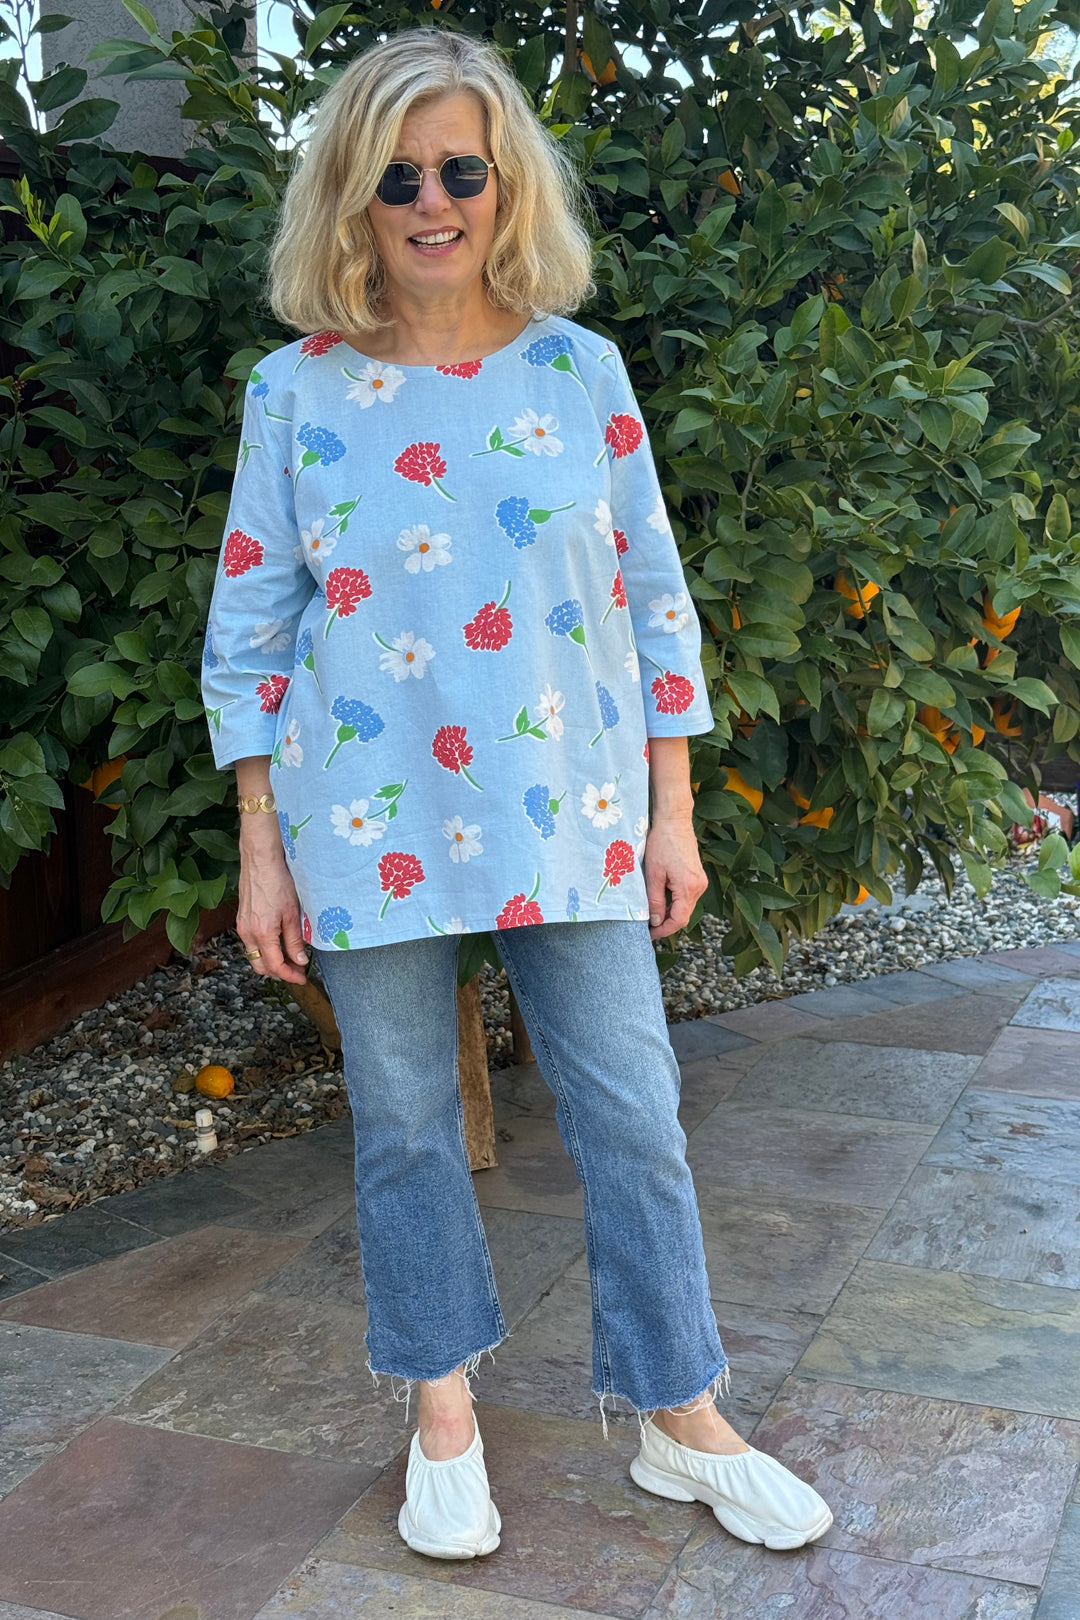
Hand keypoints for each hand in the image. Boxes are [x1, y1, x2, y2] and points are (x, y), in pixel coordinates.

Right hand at [237, 832, 309, 983]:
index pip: (275, 966)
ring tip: (290, 956)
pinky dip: (264, 949)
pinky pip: (251, 944)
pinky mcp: (241, 920)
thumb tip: (300, 960)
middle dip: (279, 972)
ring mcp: (242, 927)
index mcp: (262, 933)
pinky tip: (278, 942)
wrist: (260, 861)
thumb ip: (294, 940)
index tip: (302, 978)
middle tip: (297, 969)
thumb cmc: (277, 882)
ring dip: (271, 961)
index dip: (290, 975)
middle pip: (261, 966)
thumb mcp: (293, 913)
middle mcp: (248, 933)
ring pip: (255, 956)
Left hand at [643, 811, 707, 941]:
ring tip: (652, 913)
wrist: (675, 821)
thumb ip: (655, 900)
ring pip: (686, 907)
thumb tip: (655, 921)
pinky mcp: (698, 876)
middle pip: (684, 916)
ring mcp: (701, 881)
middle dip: (666, 923)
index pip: (679, 920)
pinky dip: (675, 903)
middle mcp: (699, 886)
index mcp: (688, 887)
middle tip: (647, 927)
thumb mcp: (653, 874)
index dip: (663, 930)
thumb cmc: (662, 843)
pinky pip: (688, 897)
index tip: (649, 934)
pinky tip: (662, 900)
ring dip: (670, 913)